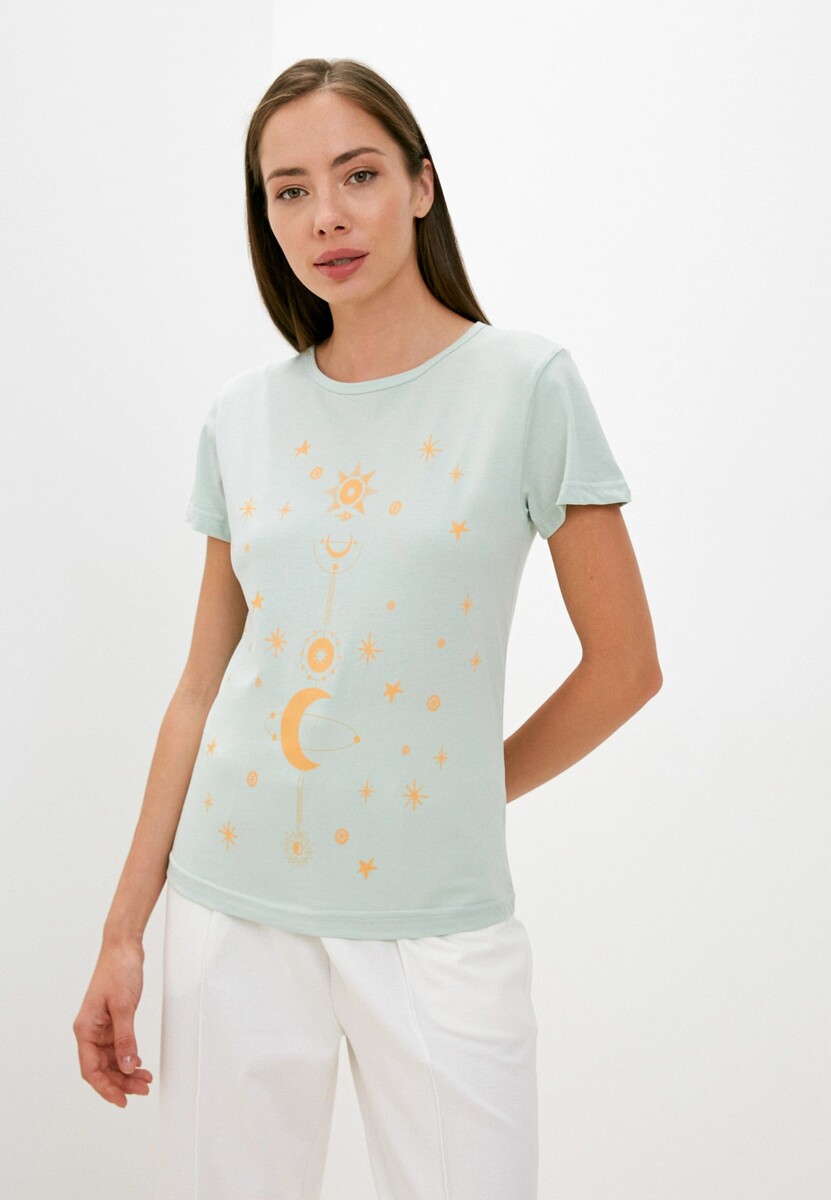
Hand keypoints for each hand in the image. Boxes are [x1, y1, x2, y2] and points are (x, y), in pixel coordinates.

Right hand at [73, 940, 153, 1106]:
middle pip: (102, 1068)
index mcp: (85, 1029)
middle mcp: (90, 1030)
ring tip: (146, 1080)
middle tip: (143, 1090)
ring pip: (111, 1059)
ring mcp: (101, 1026)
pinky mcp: (112, 1020)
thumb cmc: (118, 971)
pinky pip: (118, 1047)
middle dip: (121, 1082)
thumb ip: (125, 1039)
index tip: (122, 1101)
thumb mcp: (124, 1007)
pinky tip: (139, 1064)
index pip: (91, 1069)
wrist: (123, 947)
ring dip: (127, 1072)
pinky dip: (129, 1057)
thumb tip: (126, 1067)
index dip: (105, 1088)